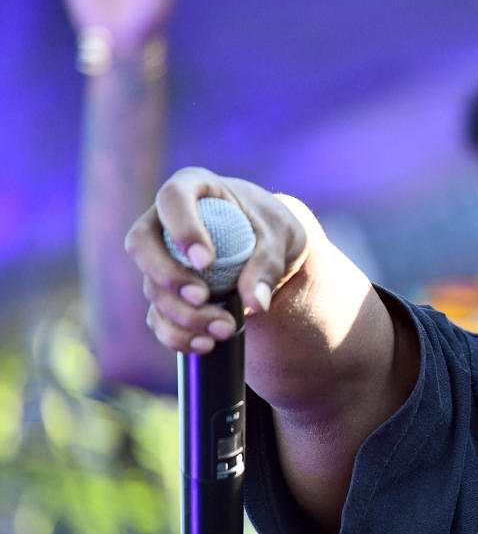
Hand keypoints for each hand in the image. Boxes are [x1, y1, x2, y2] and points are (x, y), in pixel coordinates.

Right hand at [125, 168, 309, 353]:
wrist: (269, 246)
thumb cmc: (270, 227)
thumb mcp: (280, 237)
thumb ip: (268, 264)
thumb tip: (256, 304)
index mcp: (193, 188)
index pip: (171, 199)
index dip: (181, 229)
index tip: (206, 261)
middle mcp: (164, 221)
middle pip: (141, 245)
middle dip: (167, 276)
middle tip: (202, 297)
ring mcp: (160, 257)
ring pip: (152, 287)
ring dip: (183, 314)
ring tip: (225, 328)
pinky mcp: (165, 291)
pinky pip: (157, 316)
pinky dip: (177, 335)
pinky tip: (205, 345)